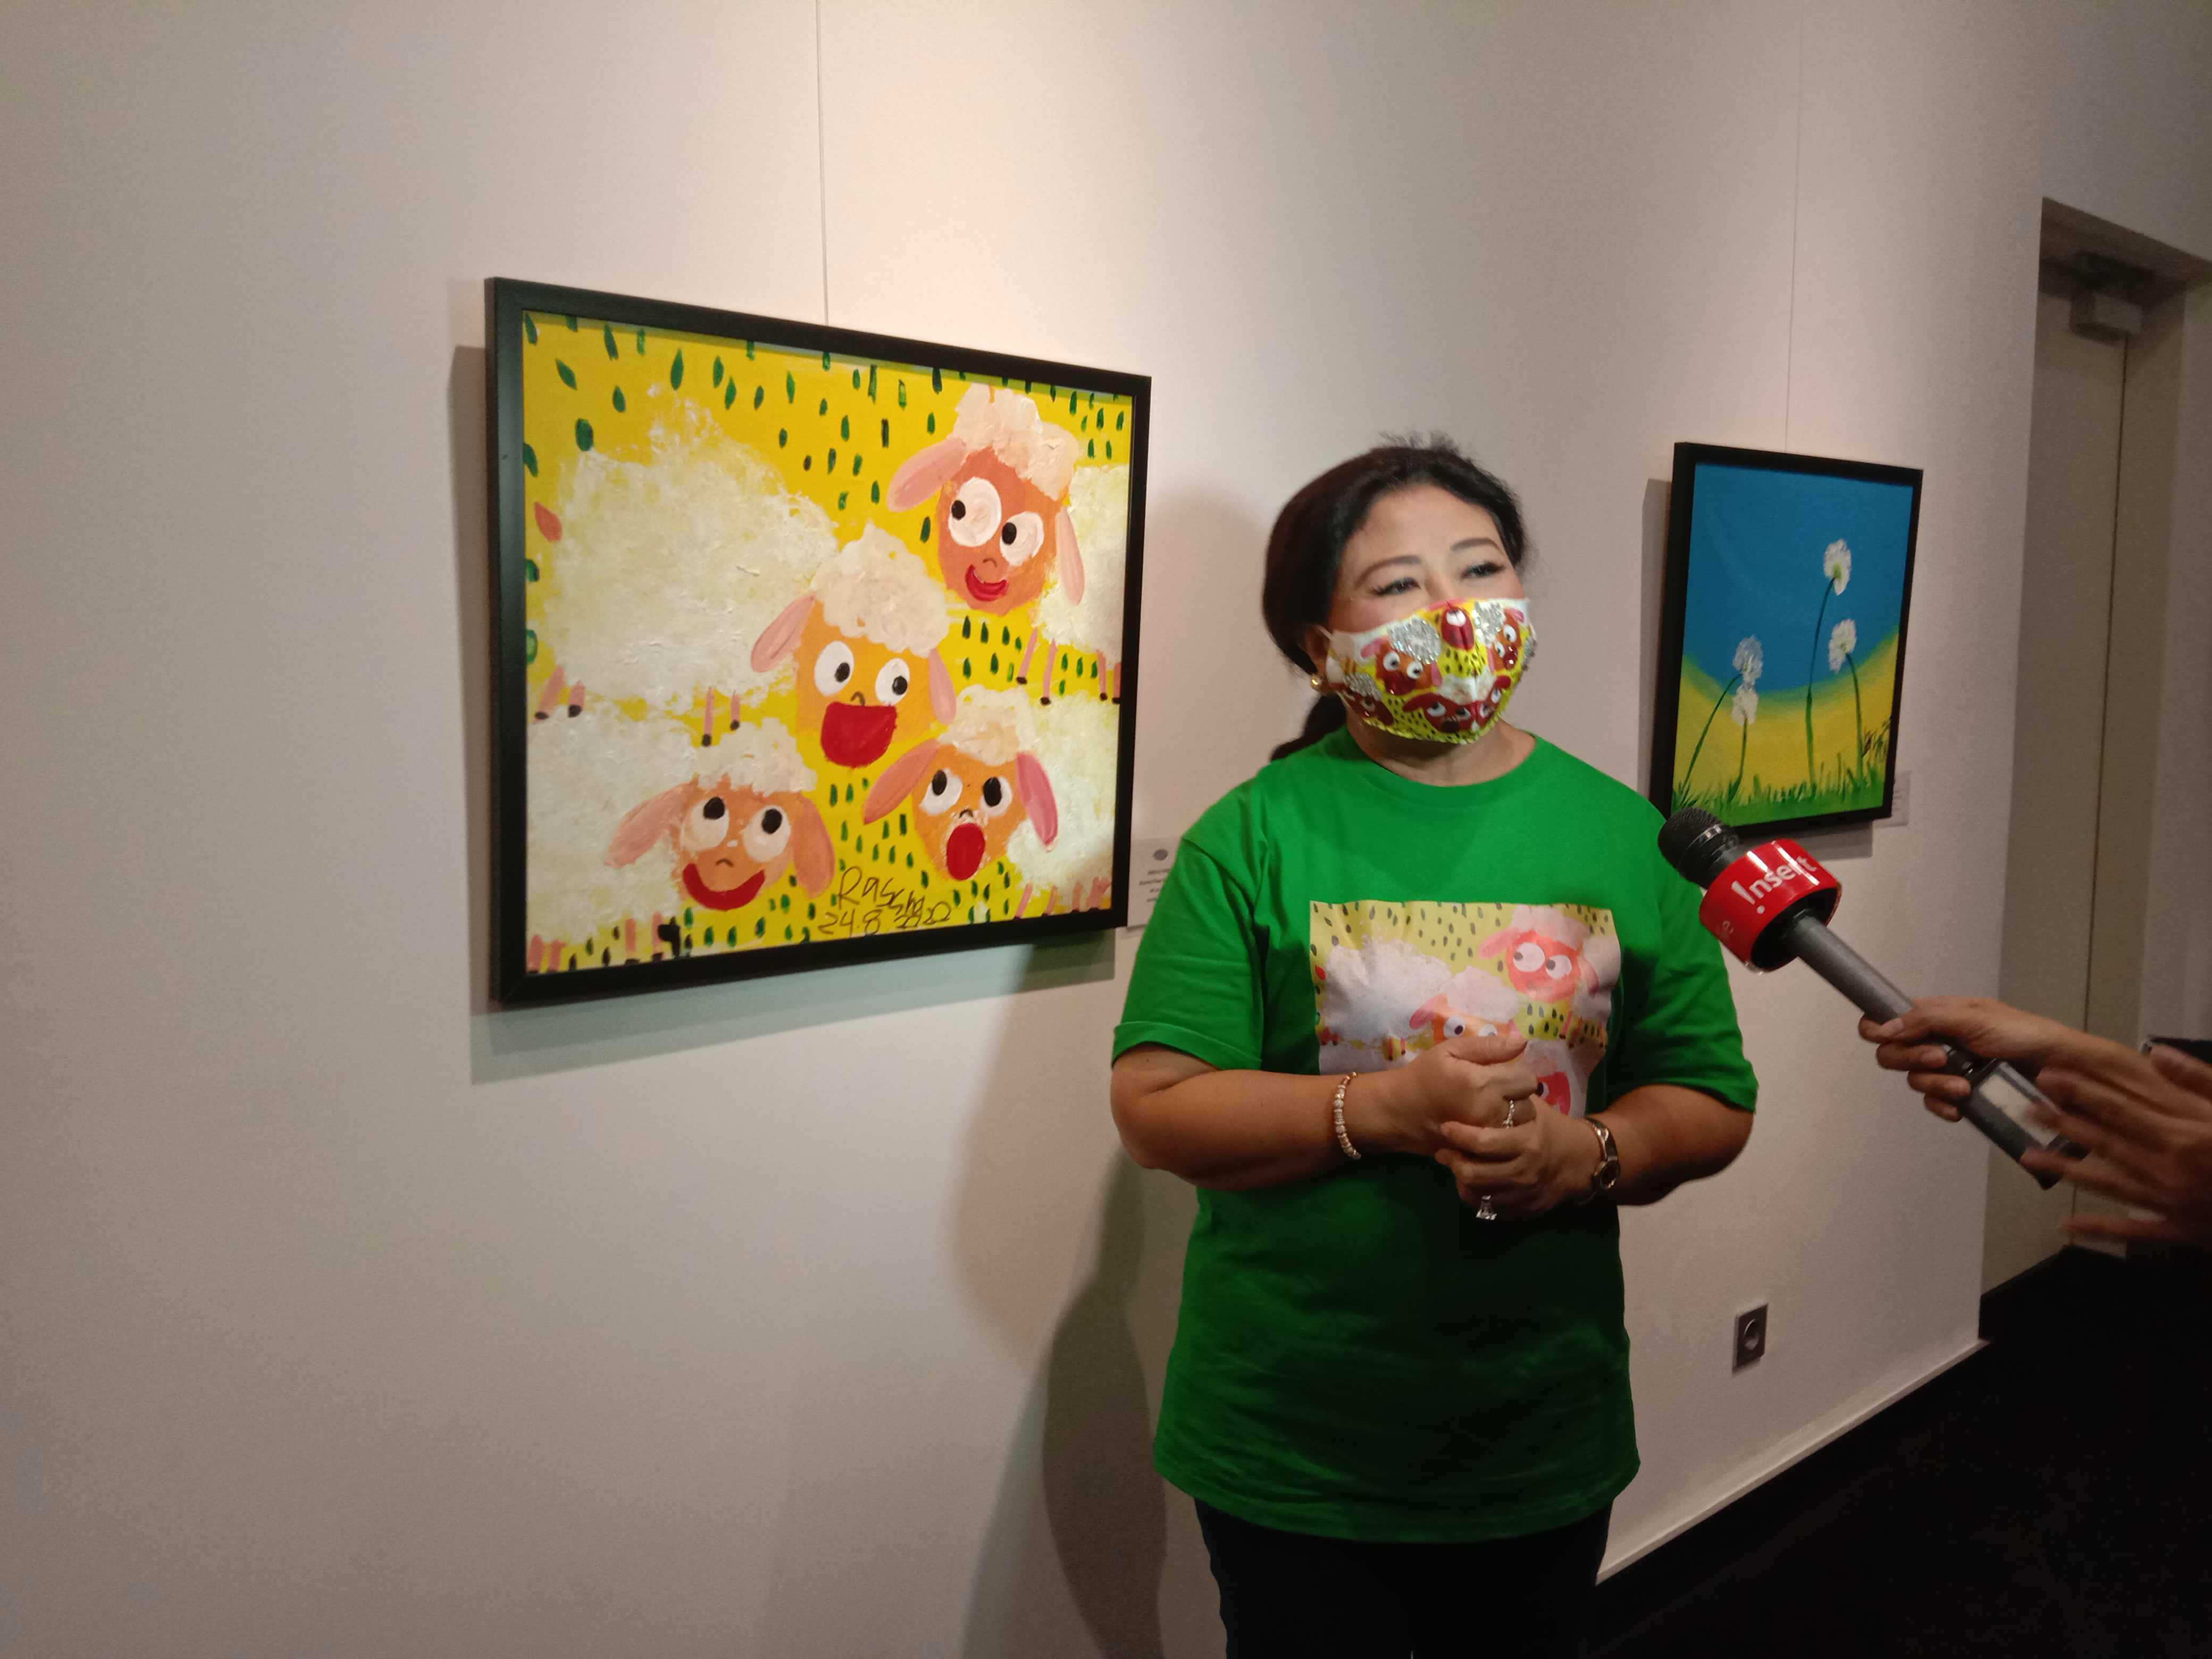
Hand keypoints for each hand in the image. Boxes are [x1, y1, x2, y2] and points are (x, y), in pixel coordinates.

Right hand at [1345, 1030, 1538, 1157]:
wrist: (1399, 1111)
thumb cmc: (1423, 1075)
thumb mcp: (1450, 1051)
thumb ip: (1487, 1046)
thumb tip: (1522, 1042)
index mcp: (1483, 1083)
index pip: (1527, 1079)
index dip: (1517, 1074)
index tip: (1501, 1074)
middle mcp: (1489, 1111)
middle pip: (1529, 1105)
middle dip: (1517, 1097)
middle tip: (1497, 1092)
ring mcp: (1485, 1135)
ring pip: (1521, 1127)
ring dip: (1513, 1118)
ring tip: (1493, 1109)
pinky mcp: (1480, 1151)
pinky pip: (1506, 1144)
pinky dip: (1503, 1135)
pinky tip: (1488, 1126)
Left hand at [1432, 1107, 1600, 1219]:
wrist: (1579, 1161)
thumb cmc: (1548, 1126)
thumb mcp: (1533, 1105)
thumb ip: (1510, 1091)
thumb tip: (1486, 1066)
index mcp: (1527, 1142)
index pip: (1483, 1143)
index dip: (1460, 1136)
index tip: (1446, 1126)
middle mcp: (1525, 1171)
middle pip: (1474, 1175)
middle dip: (1453, 1162)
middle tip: (1443, 1151)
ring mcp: (1523, 1195)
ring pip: (1477, 1195)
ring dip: (1460, 1180)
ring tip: (1454, 1164)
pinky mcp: (1522, 1212)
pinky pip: (1488, 1210)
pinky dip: (1475, 1197)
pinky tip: (1471, 1182)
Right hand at [1858, 997, 2091, 1122]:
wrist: (2062, 1069)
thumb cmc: (2023, 1034)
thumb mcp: (1975, 1018)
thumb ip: (1927, 1019)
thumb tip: (1883, 1029)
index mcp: (1938, 1015)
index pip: (1890, 1017)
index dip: (1877, 1027)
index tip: (1883, 1037)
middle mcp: (1938, 1041)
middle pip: (1893, 1053)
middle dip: (1911, 1059)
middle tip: (1940, 1059)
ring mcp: (1949, 1070)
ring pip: (1915, 1081)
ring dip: (1935, 1085)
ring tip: (1964, 1086)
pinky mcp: (1962, 1096)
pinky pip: (1935, 1104)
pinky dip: (1943, 1107)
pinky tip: (1959, 1108)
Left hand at [2019, 1044, 2211, 1245]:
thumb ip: (2199, 1080)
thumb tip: (2157, 1052)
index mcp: (2183, 1136)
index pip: (2119, 1108)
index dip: (2080, 1091)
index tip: (2047, 1077)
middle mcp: (2168, 1169)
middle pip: (2105, 1141)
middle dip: (2062, 1122)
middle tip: (2024, 1105)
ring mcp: (2170, 1202)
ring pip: (2107, 1183)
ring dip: (2066, 1170)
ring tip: (2027, 1157)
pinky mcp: (2179, 1231)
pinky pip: (2132, 1230)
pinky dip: (2098, 1228)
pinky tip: (2065, 1226)